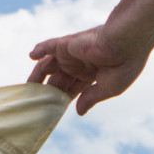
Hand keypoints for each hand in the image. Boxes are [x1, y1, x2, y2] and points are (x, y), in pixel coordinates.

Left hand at [27, 23, 153, 114]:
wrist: (127, 42)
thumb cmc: (125, 65)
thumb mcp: (109, 88)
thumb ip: (91, 98)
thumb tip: (79, 112)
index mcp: (92, 74)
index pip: (72, 89)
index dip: (62, 99)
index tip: (51, 111)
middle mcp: (80, 64)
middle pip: (57, 79)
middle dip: (46, 91)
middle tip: (33, 103)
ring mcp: (72, 53)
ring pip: (49, 65)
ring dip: (37, 75)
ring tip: (25, 88)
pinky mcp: (67, 44)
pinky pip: (49, 46)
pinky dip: (40, 49)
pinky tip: (32, 54)